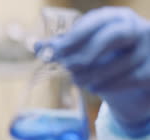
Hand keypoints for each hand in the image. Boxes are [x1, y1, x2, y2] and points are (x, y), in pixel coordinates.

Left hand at [36, 7, 149, 136]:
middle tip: (66, 68)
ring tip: (79, 81)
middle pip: (114, 35)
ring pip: (122, 61)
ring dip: (95, 74)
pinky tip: (96, 88)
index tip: (54, 52)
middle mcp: (137, 28)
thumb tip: (36, 45)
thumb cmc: (103, 61)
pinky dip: (110, 85)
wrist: (132, 83)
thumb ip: (62, 47)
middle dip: (87, 53)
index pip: (96, 21)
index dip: (74, 36)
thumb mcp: (82, 51)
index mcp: (115, 18)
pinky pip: (131, 78)